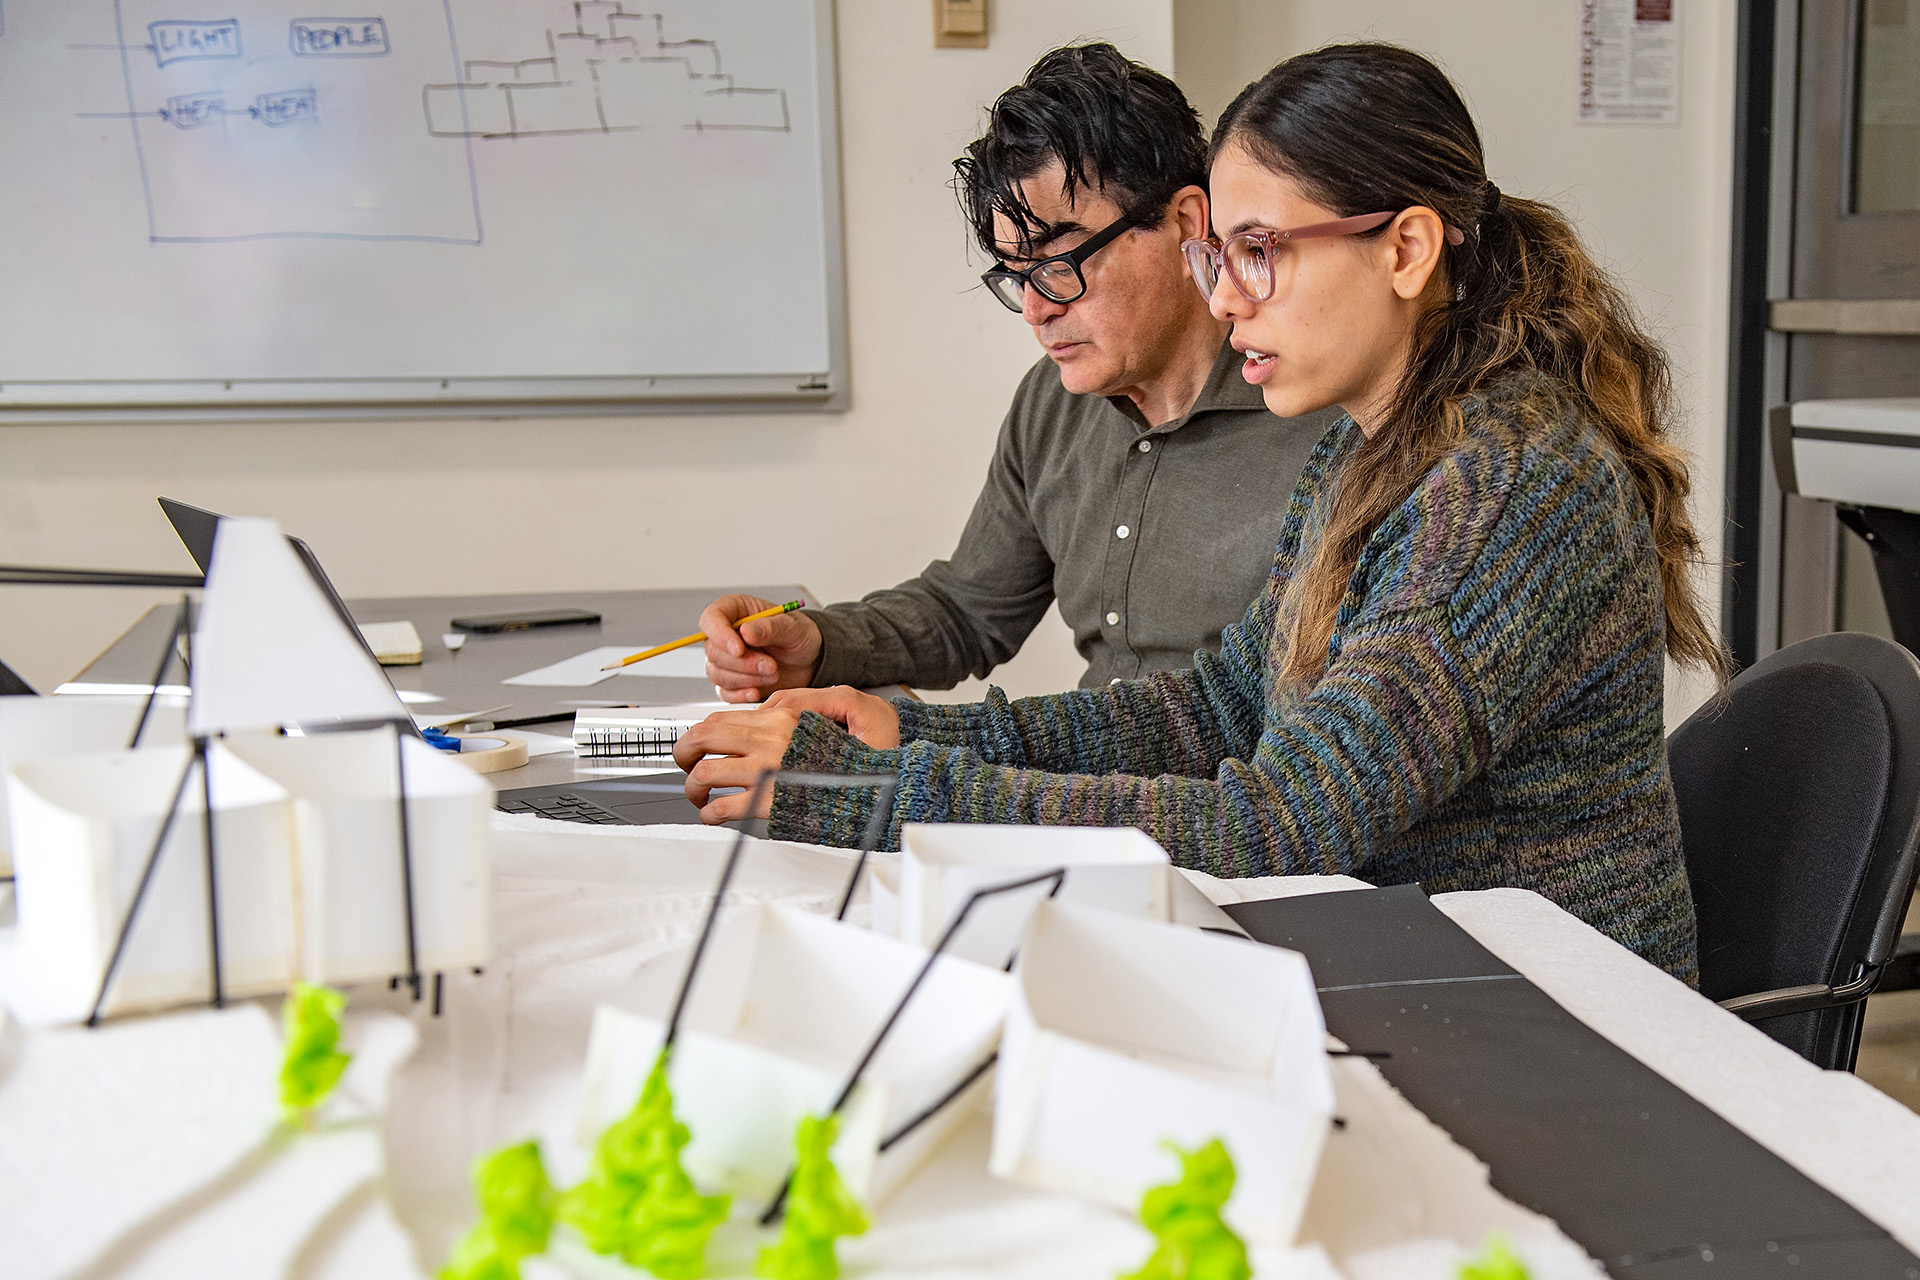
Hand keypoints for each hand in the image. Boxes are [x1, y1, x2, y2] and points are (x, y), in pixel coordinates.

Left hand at [672, 687, 900, 824]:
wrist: (885, 784)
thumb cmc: (864, 753)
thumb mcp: (840, 707)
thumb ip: (798, 704)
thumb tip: (765, 707)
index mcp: (782, 718)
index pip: (723, 718)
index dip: (703, 732)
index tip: (700, 745)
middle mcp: (769, 739)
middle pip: (703, 737)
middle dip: (683, 751)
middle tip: (684, 763)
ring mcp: (766, 771)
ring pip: (704, 772)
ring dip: (692, 786)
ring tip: (698, 795)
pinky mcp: (767, 802)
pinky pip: (720, 807)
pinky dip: (709, 812)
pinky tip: (713, 814)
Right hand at [700, 593, 823, 703]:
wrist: (810, 660)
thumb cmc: (799, 636)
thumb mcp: (792, 627)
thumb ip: (769, 628)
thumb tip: (745, 632)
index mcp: (735, 611)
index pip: (711, 619)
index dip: (720, 635)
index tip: (740, 650)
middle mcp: (725, 634)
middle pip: (713, 651)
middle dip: (742, 663)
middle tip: (771, 666)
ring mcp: (725, 660)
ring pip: (717, 673)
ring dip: (746, 678)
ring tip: (773, 674)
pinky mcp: (731, 682)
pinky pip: (724, 692)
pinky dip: (740, 695)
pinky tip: (757, 692)